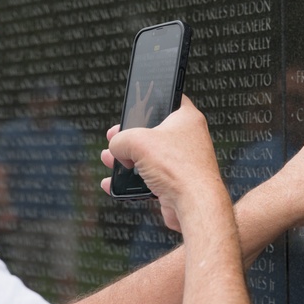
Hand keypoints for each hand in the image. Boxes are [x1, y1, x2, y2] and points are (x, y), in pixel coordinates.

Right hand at [100, 96, 225, 231]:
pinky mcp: (178, 183)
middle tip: (115, 138)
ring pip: (150, 156)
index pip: (170, 99)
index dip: (149, 101)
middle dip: (129, 137)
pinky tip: (116, 184)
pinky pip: (151, 178)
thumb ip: (120, 139)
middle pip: (153, 131)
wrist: (194, 204)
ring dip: (127, 160)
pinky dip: (134, 181)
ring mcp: (183, 162)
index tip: (134, 107)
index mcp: (187, 118)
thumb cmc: (177, 167)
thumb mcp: (137, 142)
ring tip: (109, 160)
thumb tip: (116, 149)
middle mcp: (188, 139)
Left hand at [127, 80, 154, 127]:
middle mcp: (136, 107)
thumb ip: (149, 113)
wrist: (129, 133)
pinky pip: (134, 112)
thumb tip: (152, 107)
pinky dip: (136, 114)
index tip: (152, 82)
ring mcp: (131, 110)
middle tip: (137, 82)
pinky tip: (136, 121)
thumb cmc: (139, 128)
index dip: (150, 89)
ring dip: (139, 110)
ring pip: (137, 107)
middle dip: (138, 89)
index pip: (147, 96)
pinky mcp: (129, 113)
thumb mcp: (146, 121)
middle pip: (138, 95)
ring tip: (138, 118)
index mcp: (141, 108)